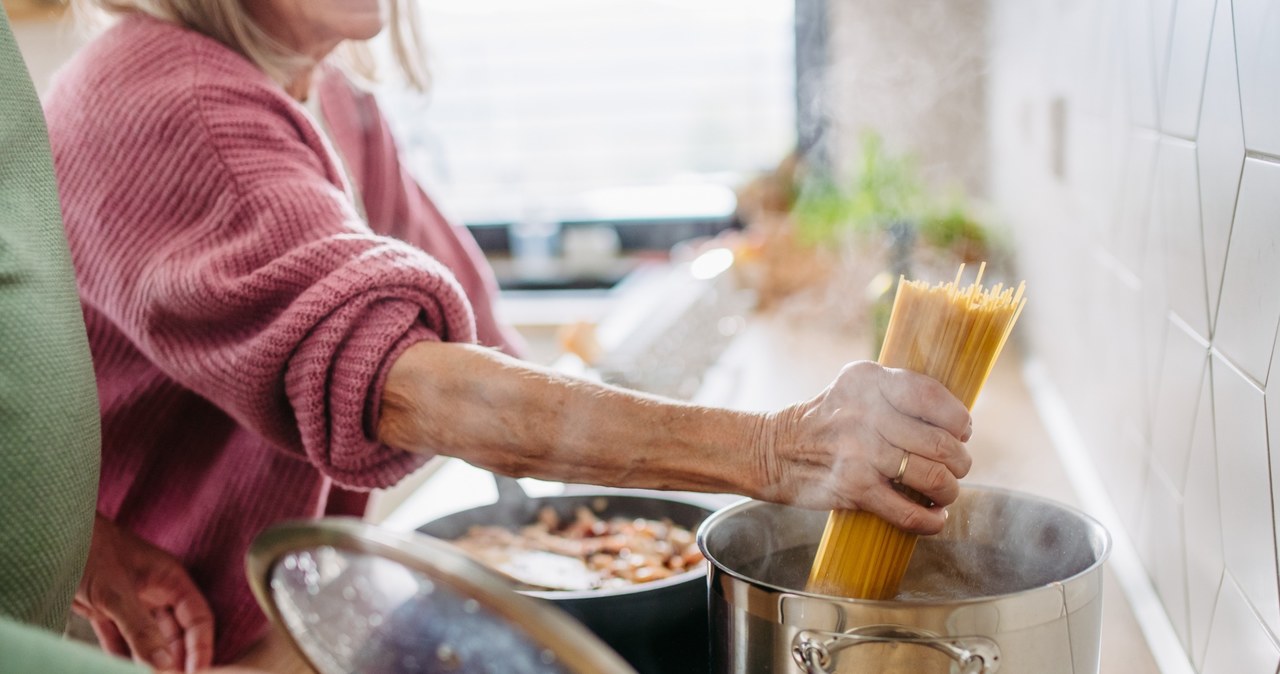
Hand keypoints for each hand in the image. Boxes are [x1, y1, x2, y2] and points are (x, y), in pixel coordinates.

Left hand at [74, 514, 213, 672]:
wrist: (53, 538)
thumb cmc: (90, 550)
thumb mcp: (117, 594)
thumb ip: (141, 630)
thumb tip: (164, 664)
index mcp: (170, 580)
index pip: (197, 618)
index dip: (201, 645)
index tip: (200, 672)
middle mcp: (156, 592)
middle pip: (177, 632)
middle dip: (177, 657)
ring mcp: (132, 602)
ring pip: (150, 638)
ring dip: (151, 660)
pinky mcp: (107, 611)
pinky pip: (121, 640)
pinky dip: (124, 656)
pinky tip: (125, 670)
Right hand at [758, 361, 972, 533]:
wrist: (773, 450)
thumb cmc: (826, 421)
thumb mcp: (854, 389)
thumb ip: (897, 396)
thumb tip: (957, 426)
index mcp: (868, 379)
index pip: (931, 396)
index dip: (958, 419)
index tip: (960, 432)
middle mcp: (864, 411)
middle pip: (939, 442)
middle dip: (959, 462)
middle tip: (956, 468)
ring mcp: (859, 451)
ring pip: (932, 477)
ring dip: (948, 491)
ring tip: (943, 493)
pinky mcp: (854, 487)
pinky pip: (909, 512)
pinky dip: (930, 521)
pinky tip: (935, 518)